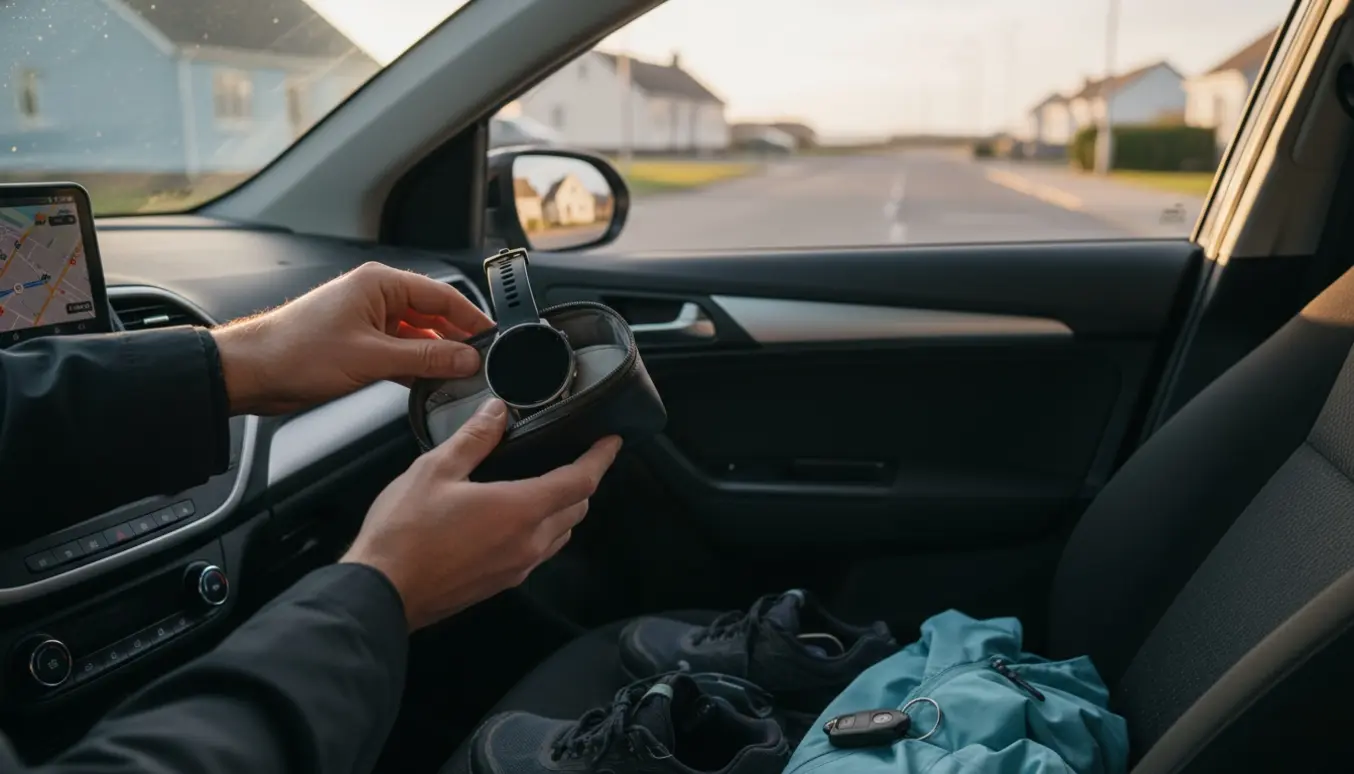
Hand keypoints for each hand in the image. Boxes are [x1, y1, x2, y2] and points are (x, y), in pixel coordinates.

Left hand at [212, 262, 492, 414]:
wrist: (251, 372)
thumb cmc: (296, 352)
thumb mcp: (371, 358)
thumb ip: (425, 357)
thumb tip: (466, 357)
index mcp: (380, 284)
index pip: (442, 295)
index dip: (471, 318)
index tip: (493, 339)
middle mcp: (376, 297)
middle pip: (433, 316)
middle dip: (457, 340)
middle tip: (481, 364)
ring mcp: (367, 322)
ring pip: (417, 337)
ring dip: (436, 357)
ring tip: (458, 378)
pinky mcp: (359, 345)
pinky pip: (400, 352)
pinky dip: (416, 367)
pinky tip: (429, 384)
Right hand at [341, 398, 622, 630]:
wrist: (381, 592)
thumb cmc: (403, 533)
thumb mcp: (436, 470)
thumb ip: (474, 438)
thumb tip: (498, 412)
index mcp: (520, 510)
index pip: (580, 481)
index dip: (600, 459)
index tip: (612, 443)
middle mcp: (528, 543)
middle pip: (576, 508)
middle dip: (584, 482)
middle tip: (579, 458)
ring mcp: (516, 567)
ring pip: (561, 534)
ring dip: (564, 508)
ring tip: (550, 484)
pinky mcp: (501, 583)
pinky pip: (538, 553)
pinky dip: (543, 530)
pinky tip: (518, 518)